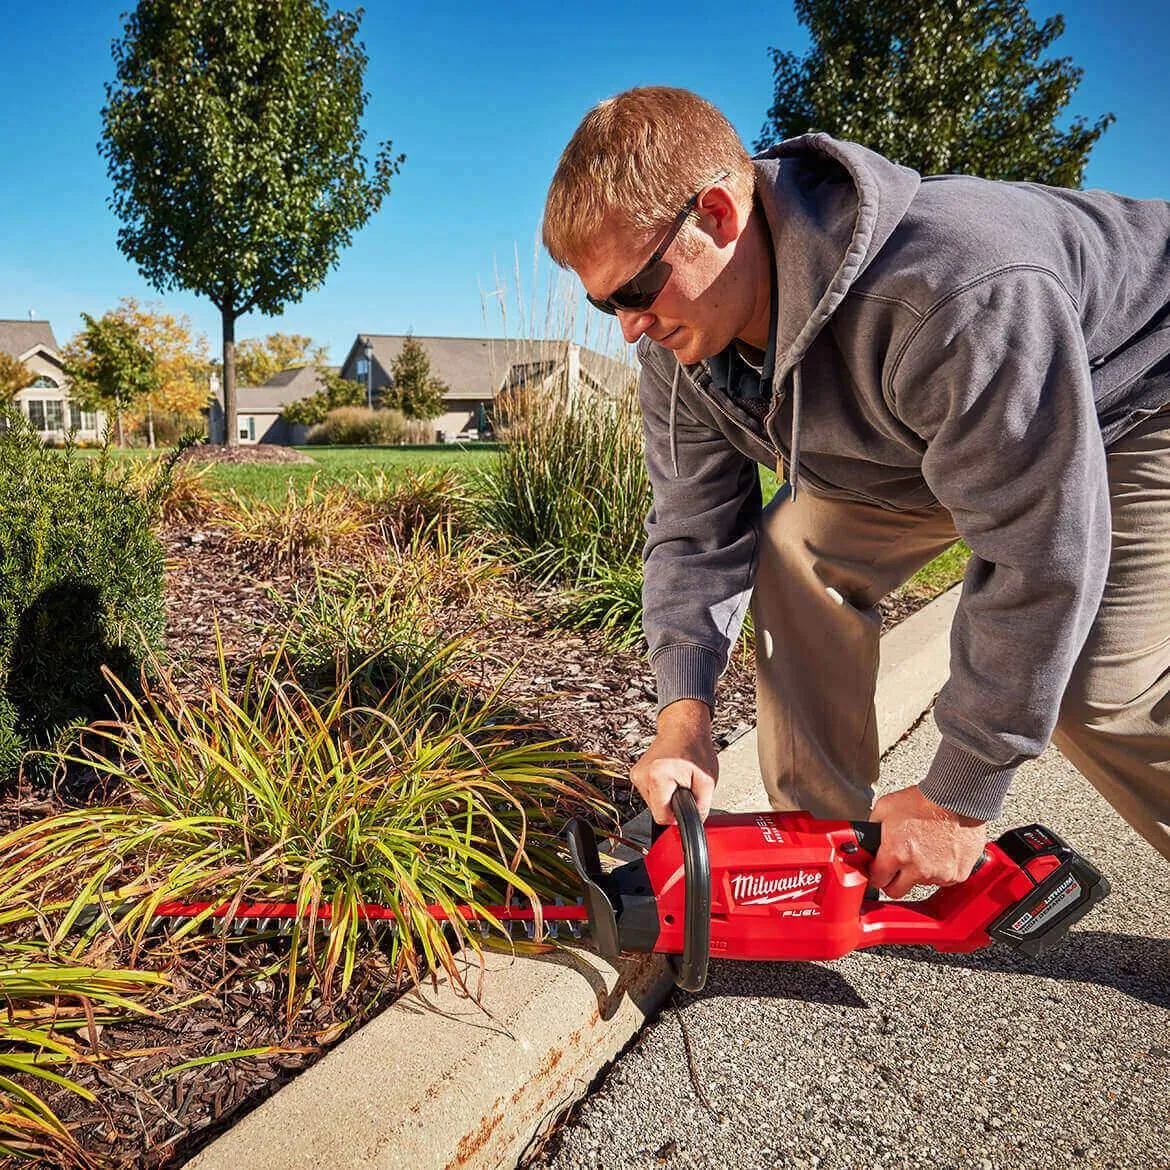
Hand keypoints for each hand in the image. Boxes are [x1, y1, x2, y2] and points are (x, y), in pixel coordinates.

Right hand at [630, 699, 717, 824]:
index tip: (685, 800)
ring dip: (667, 796)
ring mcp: (636, 774)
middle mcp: (642, 775)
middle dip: (673, 803)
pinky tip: (670, 777)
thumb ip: (701, 808)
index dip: (677, 814)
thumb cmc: (695, 749)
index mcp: (657, 776)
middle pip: (656, 811)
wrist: (683, 728)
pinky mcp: (636, 774)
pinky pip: (650, 794)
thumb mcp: (708, 781)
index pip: (662, 818)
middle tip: (684, 784)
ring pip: (653, 804)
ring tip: (678, 778)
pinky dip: (662, 790)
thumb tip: (692, 824)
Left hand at [868, 784, 987, 898]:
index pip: (877, 880)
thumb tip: (868, 835)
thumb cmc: (925, 800)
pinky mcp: (957, 874)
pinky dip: (939, 869)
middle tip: (895, 869)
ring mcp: (939, 874)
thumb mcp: (885, 807)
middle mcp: (917, 869)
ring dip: (919, 872)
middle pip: (896, 891)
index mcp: (896, 854)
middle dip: (892, 881)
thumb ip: (874, 825)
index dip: (875, 874)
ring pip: (921, 883)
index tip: (877, 870)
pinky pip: (943, 879)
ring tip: (923, 850)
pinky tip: (939, 852)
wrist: (956, 799)